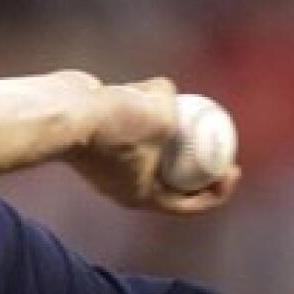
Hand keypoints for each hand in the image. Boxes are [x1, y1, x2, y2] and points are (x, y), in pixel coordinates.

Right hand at [68, 77, 240, 214]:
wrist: (61, 113)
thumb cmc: (112, 124)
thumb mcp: (160, 115)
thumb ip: (173, 104)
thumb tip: (170, 92)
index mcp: (143, 196)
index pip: (188, 203)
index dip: (217, 191)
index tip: (232, 169)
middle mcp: (127, 183)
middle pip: (173, 177)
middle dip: (197, 162)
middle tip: (218, 142)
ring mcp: (112, 161)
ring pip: (151, 146)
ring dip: (168, 128)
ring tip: (176, 104)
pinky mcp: (100, 136)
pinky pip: (131, 126)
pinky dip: (142, 111)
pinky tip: (144, 90)